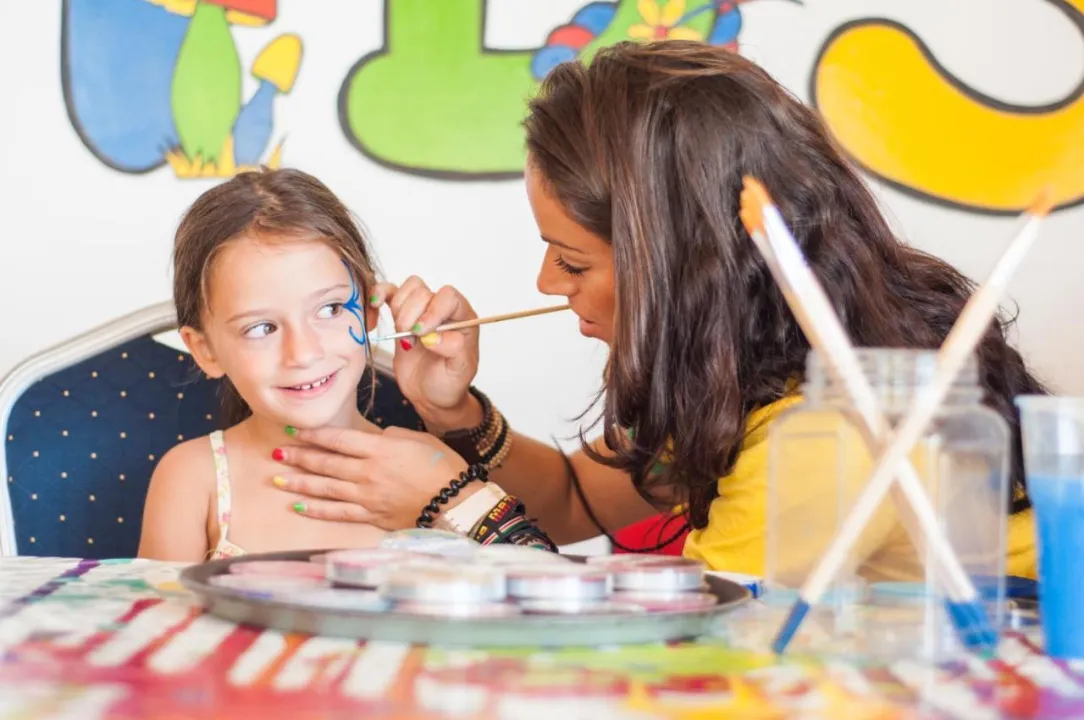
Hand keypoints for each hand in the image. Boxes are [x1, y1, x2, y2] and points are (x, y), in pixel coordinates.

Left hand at [273, 425, 470, 528]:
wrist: (456, 501)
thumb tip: (373, 439)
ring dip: (300, 482)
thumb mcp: (417, 439)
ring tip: (277, 479)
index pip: (337, 439)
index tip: (294, 431)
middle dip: (298, 457)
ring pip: (326, 488)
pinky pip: (338, 513)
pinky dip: (317, 509)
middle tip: (276, 452)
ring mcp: (368, 496)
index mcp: (379, 449)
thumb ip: (389, 436)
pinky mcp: (372, 516)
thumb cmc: (442, 467)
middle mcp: (368, 472)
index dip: (313, 435)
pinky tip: (299, 506)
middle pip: (325, 463)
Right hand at [372, 276, 482, 431]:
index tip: (422, 333)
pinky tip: (375, 306)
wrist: (430, 395)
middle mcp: (442, 309)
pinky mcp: (401, 315)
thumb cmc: (449, 382)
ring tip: (404, 337)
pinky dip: (378, 294)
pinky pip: (388, 292)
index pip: (448, 296)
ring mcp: (420, 310)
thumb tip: (434, 337)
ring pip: (406, 289)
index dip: (433, 310)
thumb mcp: (459, 372)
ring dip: (399, 311)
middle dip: (411, 316)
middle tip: (412, 341)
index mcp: (463, 318)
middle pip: (422, 291)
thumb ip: (454, 351)